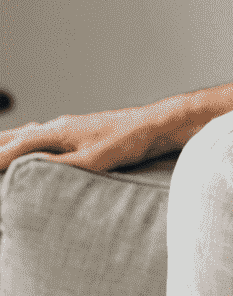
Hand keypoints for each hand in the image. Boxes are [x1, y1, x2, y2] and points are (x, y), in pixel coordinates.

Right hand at [0, 104, 172, 173]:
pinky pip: (42, 134)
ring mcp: (68, 126)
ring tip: (0, 151)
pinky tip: (29, 144)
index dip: (0, 158)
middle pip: (16, 135)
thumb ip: (60, 165)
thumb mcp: (92, 160)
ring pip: (27, 133)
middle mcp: (58, 125)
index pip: (17, 146)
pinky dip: (26, 140)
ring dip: (8, 142)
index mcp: (57, 131)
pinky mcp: (79, 131)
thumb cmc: (127, 141)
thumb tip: (32, 169)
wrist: (153, 125)